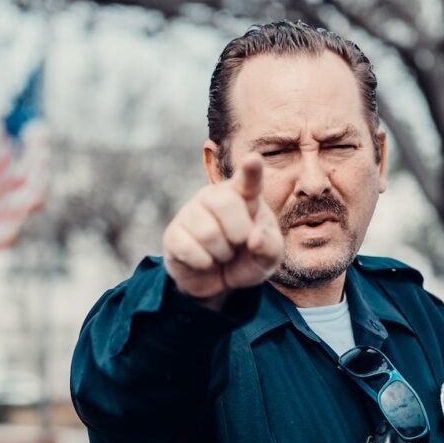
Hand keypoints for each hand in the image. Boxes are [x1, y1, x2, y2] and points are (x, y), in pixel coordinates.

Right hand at [163, 153, 283, 302]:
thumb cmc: (247, 259)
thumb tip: (254, 239)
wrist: (220, 283)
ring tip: (221, 254)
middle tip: (239, 244)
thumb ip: (270, 246)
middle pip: (226, 203)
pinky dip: (204, 264)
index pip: (248, 179)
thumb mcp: (268, 257)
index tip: (253, 159)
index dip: (250, 170)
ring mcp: (191, 213)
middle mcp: (214, 197)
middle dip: (239, 233)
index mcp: (244, 195)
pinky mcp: (173, 234)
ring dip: (222, 254)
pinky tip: (205, 262)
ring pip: (208, 232)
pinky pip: (189, 249)